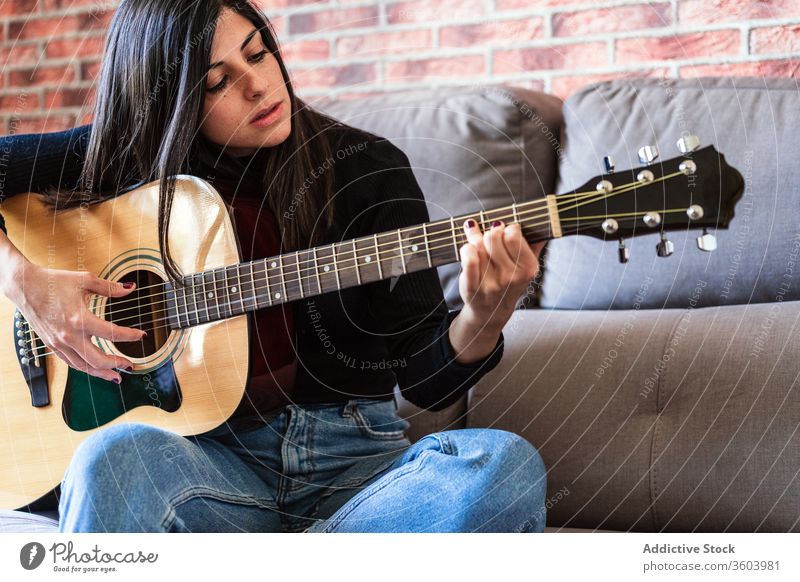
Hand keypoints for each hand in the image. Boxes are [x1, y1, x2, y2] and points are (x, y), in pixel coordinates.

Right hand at [7, 261, 145, 382]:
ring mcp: (59, 343)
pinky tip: (94, 369)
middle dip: (117, 364)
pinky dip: (85, 368)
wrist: (25, 286)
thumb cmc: (54, 282)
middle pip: (98, 359)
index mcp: (80, 319)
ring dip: (101, 373)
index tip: (142, 335)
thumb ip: (109, 287)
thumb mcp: (85, 280)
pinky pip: (71, 362)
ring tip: (116, 376)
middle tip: (131, 365)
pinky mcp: (52, 345)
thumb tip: (130, 289)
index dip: (130, 336)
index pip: (111, 334)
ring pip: (83, 366)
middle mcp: (69, 335)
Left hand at [457, 219, 545, 333]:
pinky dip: (466, 249)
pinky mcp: (473, 289)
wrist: (491, 311)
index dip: (506, 229)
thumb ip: (534, 244)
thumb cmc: (509, 282)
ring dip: (475, 242)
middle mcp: (511, 277)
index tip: (505, 233)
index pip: (513, 234)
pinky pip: (468, 258)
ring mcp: (491, 284)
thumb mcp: (525, 266)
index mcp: (528, 268)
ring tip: (479, 247)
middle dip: (490, 234)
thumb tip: (542, 224)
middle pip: (493, 236)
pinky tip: (468, 248)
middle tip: (491, 241)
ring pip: (477, 245)